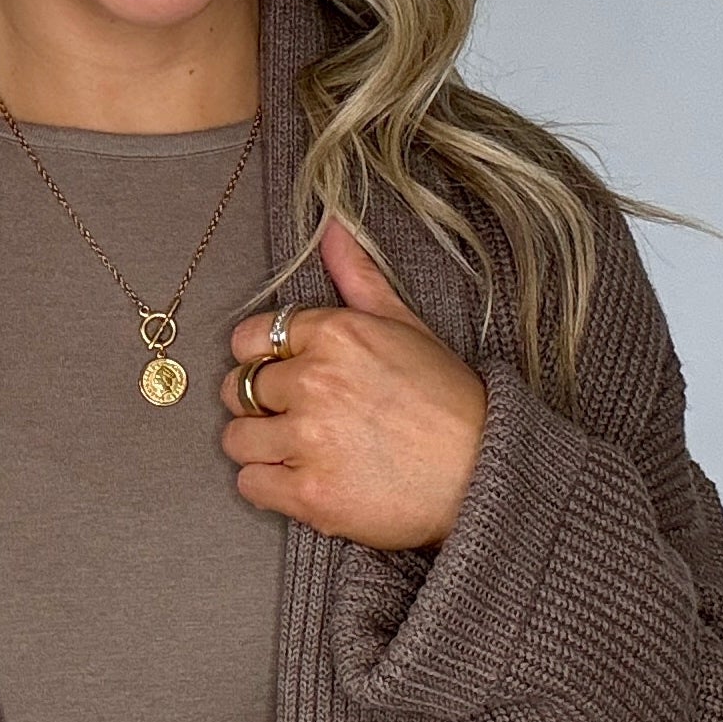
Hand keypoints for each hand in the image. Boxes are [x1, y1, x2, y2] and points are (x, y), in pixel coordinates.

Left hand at [220, 215, 488, 549]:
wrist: (485, 474)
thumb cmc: (449, 401)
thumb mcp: (407, 326)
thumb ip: (360, 277)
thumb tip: (332, 227)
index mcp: (336, 334)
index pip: (249, 338)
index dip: (261, 358)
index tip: (284, 376)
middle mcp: (315, 382)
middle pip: (238, 389)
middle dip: (261, 403)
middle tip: (298, 417)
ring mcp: (309, 440)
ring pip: (237, 439)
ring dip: (261, 447)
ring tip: (302, 452)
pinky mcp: (309, 494)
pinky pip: (249, 485)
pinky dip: (269, 486)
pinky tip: (303, 480)